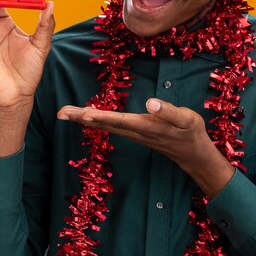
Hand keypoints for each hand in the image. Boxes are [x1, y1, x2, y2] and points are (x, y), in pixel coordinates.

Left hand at [57, 99, 234, 196]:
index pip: (118, 120)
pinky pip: (111, 126)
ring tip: (67, 113)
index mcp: (146, 126)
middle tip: (61, 113)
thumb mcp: (186, 119)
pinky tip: (88, 117)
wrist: (194, 153)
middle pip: (105, 124)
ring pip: (106, 125)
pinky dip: (97, 120)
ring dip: (86, 119)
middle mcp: (135, 131)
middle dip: (82, 118)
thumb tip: (150, 102)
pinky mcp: (135, 133)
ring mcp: (134, 134)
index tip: (82, 113)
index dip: (100, 116)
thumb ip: (168, 111)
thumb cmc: (191, 133)